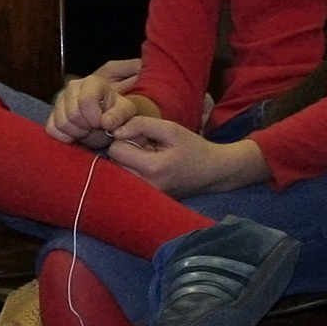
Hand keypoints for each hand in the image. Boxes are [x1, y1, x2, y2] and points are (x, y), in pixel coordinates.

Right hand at [46, 59, 143, 146]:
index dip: (94, 117)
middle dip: (86, 127)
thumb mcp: (126, 113)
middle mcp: (72, 86)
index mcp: (92, 82)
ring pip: (61, 123)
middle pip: (72, 114)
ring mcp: (59, 100)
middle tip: (95, 127)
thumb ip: (119, 116)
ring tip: (87, 130)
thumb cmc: (115, 113)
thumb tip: (106, 123)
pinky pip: (51, 129)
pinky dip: (64, 137)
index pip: (85, 100)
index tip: (102, 124)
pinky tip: (75, 134)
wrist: (104, 120)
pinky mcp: (51, 114)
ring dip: (76, 133)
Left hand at [105, 114, 263, 196]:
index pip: (115, 150)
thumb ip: (140, 124)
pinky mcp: (146, 200)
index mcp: (152, 169)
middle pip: (113, 163)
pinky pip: (127, 182)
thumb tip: (115, 131)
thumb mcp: (170, 128)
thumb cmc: (193, 148)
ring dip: (128, 161)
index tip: (143, 137)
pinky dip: (133, 171)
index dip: (125, 138)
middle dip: (126, 150)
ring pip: (117, 174)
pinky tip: (149, 168)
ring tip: (149, 157)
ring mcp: (146, 197)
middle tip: (147, 147)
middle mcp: (146, 187)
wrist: (213, 172)